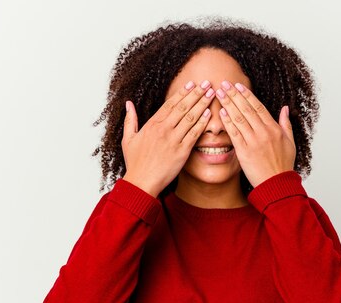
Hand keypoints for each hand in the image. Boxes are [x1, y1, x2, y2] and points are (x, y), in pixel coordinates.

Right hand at [121, 81, 215, 196]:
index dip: (182, 93)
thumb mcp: (128, 139)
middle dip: (196, 93)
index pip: (170, 104)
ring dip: (202, 104)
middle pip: (183, 107)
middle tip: (207, 83)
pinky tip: (209, 114)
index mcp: (152, 125)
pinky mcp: (181, 152)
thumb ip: (130, 120)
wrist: (142, 182)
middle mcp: (163, 129)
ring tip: (212, 94)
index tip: (191, 84)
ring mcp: (173, 140)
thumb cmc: (135, 163)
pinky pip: (194, 134)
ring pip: (190, 117)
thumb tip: (128, 104)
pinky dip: (202, 123)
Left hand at [214, 80, 295, 187]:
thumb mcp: (290, 142)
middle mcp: (263, 133)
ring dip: (228, 104)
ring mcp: (253, 142)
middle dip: (234, 95)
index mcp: (274, 129)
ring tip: (219, 93)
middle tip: (224, 84)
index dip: (247, 95)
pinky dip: (227, 122)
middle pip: (246, 109)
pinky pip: (234, 134)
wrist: (277, 184)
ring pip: (239, 118)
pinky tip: (221, 113)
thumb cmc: (283, 165)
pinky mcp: (244, 152)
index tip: (238, 85)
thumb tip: (284, 108)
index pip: (258, 107)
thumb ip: (285, 124)